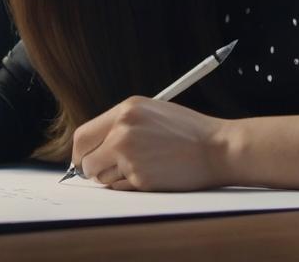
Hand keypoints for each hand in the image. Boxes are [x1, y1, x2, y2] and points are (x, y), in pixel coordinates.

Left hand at [70, 96, 234, 191]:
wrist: (217, 149)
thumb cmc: (188, 131)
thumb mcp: (151, 112)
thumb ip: (121, 124)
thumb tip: (93, 145)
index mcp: (125, 111)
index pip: (83, 136)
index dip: (80, 152)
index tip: (83, 159)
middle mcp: (123, 132)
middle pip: (86, 160)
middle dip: (91, 169)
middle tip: (104, 169)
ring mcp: (130, 157)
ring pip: (102, 177)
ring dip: (113, 176)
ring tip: (142, 164)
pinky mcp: (140, 179)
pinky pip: (120, 188)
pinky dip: (130, 185)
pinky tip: (151, 172)